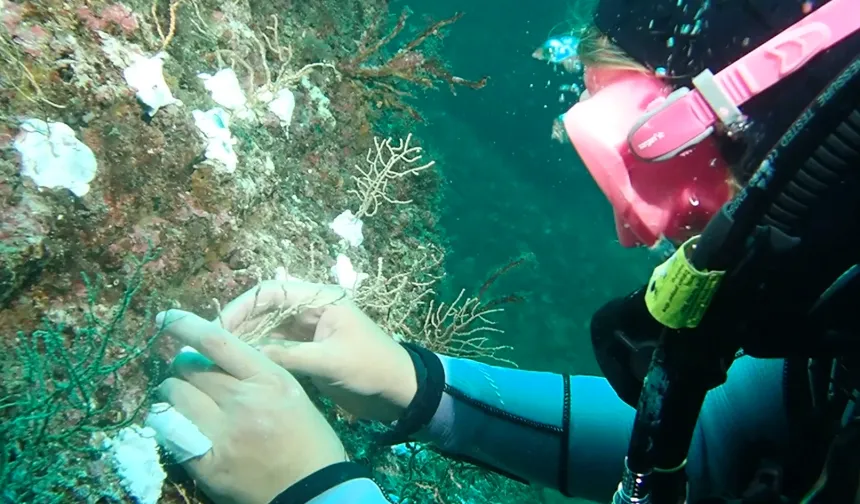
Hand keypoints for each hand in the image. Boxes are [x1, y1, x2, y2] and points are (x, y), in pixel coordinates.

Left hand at [154, 309, 346, 503]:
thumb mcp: (289, 393)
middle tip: (189, 377)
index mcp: (269, 379)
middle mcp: (243, 401)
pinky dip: (168, 424)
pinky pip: (170, 432)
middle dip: (183, 368)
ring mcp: (223, 434)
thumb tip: (209, 358)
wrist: (314, 490)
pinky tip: (177, 426)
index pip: (217, 341)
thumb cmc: (309, 439)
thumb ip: (253, 373)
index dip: (186, 326)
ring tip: (183, 402)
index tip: (165, 319)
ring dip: (173, 395)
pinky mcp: (207, 464)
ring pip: (173, 396)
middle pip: (189, 368)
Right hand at [217, 280, 417, 422]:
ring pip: (264, 331)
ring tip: (214, 359)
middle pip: (262, 310)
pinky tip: (235, 369)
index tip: (217, 329)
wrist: (399, 392)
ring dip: (242, 342)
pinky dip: (256, 356)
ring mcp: (306, 332)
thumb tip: (246, 355)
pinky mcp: (305, 353)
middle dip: (236, 325)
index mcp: (320, 299)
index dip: (241, 307)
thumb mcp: (331, 362)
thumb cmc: (372, 368)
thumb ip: (290, 356)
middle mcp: (309, 310)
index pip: (271, 292)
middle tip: (206, 348)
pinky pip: (273, 349)